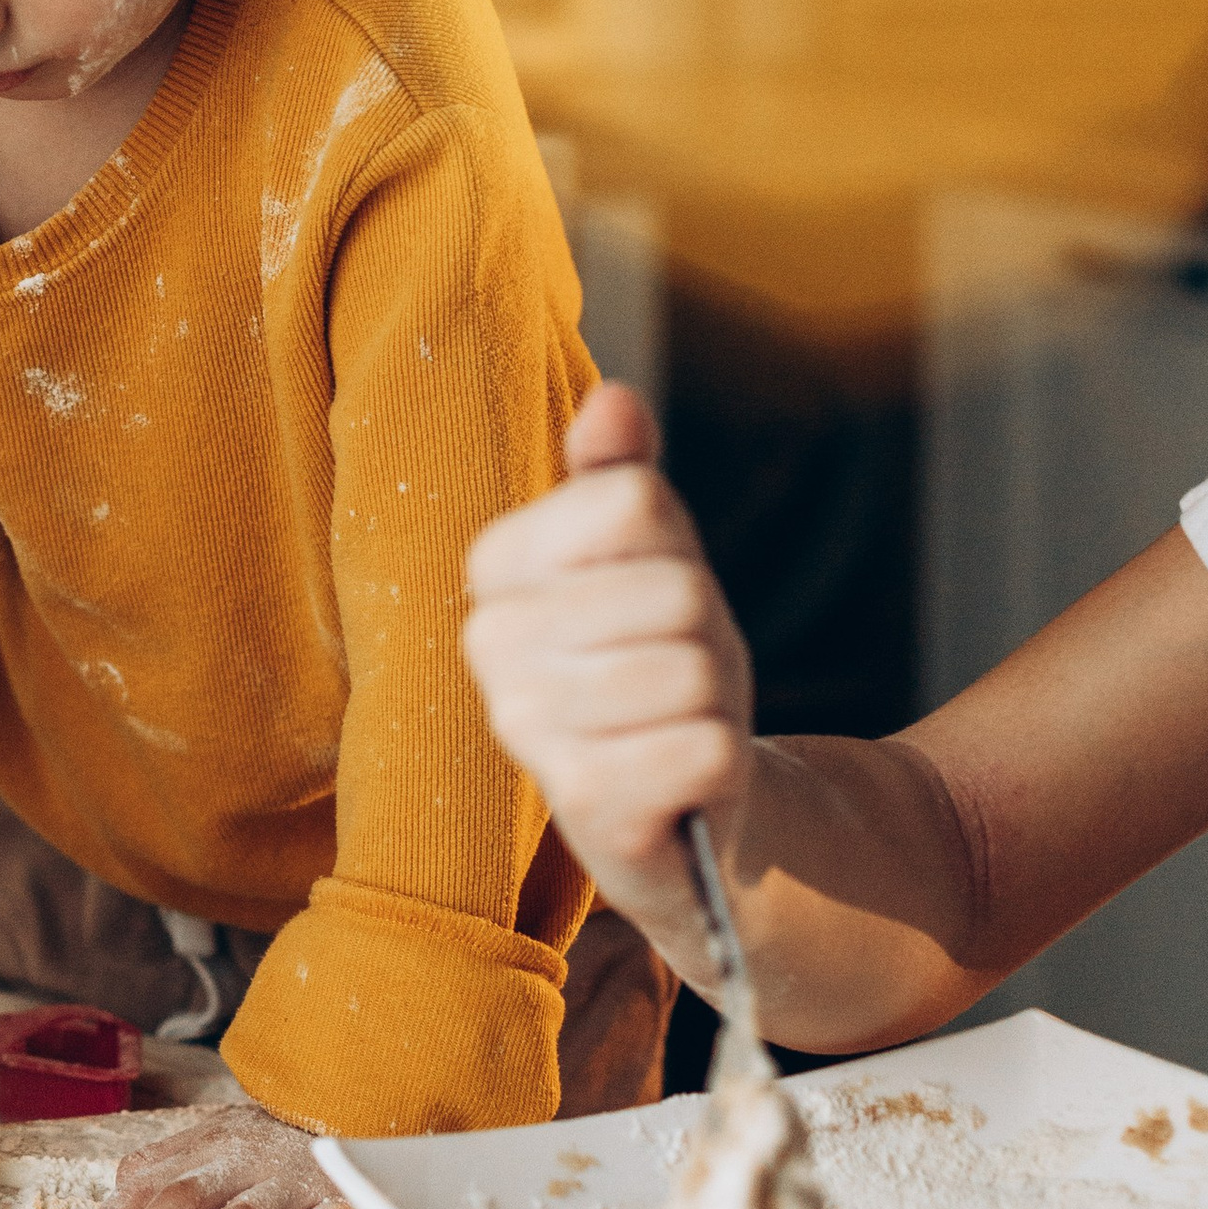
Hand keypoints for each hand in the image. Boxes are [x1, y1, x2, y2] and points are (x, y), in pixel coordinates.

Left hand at [59, 1107, 371, 1208]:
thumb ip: (173, 1161)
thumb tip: (116, 1185)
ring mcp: (294, 1183)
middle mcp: (244, 1160)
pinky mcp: (345, 1206)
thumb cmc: (286, 1140)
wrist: (370, 1104)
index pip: (145, 1184)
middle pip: (182, 1198)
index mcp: (211, 1145)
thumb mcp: (225, 1137)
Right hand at [462, 379, 754, 960]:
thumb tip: (613, 400)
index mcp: (496, 565)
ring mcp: (527, 729)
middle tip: (670, 668)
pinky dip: (718, 761)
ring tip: (671, 722)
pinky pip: (703, 747)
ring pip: (692, 670)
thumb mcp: (651, 556)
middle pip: (672, 589)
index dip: (673, 547)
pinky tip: (679, 778)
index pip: (633, 501)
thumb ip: (620, 478)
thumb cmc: (661, 660)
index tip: (647, 593)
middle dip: (700, 632)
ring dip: (712, 701)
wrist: (683, 802)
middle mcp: (489, 643)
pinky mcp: (582, 808)